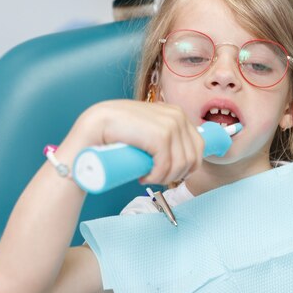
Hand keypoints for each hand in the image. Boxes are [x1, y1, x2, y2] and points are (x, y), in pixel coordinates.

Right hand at [70, 100, 203, 185]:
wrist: (94, 125)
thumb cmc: (118, 131)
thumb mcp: (149, 130)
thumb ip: (165, 137)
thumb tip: (183, 161)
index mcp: (177, 114)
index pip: (198, 146)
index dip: (186, 166)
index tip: (167, 174)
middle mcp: (177, 116)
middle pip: (193, 158)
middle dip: (175, 175)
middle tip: (154, 177)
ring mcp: (171, 124)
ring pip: (181, 165)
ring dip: (164, 178)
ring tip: (147, 177)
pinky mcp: (161, 135)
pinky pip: (168, 166)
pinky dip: (156, 177)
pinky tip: (144, 177)